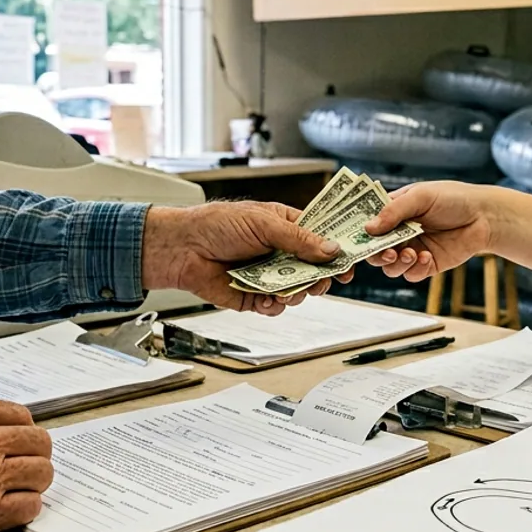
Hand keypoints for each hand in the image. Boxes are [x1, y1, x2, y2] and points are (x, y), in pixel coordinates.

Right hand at [0, 399, 52, 531]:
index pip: (19, 414)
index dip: (23, 432)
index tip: (20, 444)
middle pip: (38, 442)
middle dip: (35, 457)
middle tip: (25, 471)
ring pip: (41, 473)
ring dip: (33, 485)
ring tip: (18, 493)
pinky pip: (30, 507)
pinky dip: (25, 511)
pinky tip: (10, 513)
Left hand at [141, 202, 353, 315]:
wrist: (182, 248)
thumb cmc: (217, 224)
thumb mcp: (263, 223)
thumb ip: (299, 239)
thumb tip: (331, 249)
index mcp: (285, 228)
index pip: (320, 239)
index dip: (336, 251)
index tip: (349, 262)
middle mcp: (279, 253)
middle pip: (313, 270)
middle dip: (320, 278)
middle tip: (321, 283)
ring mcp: (267, 276)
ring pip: (297, 292)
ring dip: (297, 294)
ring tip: (289, 292)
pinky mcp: (253, 296)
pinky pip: (274, 307)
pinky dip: (275, 307)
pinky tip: (269, 300)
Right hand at [363, 182, 497, 283]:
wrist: (485, 216)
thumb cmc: (453, 198)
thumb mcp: (420, 196)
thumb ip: (393, 211)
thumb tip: (368, 229)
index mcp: (393, 212)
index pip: (367, 226)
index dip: (358, 235)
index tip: (354, 241)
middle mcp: (399, 233)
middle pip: (374, 251)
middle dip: (376, 254)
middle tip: (387, 251)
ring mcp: (412, 249)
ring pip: (390, 267)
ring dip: (395, 263)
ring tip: (408, 253)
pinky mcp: (427, 264)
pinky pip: (411, 275)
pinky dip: (414, 269)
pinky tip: (425, 256)